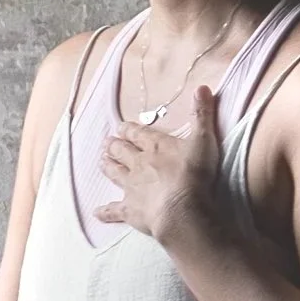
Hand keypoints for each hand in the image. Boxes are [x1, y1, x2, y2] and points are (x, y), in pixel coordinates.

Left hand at [93, 83, 223, 243]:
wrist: (181, 209)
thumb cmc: (193, 174)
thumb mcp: (203, 140)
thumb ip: (202, 114)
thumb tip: (202, 87)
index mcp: (155, 146)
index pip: (138, 134)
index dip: (129, 129)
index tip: (121, 126)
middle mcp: (139, 164)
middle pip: (122, 152)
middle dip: (114, 146)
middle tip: (107, 143)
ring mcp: (132, 187)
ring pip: (115, 174)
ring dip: (108, 167)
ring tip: (101, 162)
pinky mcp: (130, 211)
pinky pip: (114, 211)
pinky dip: (105, 212)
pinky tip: (96, 213)